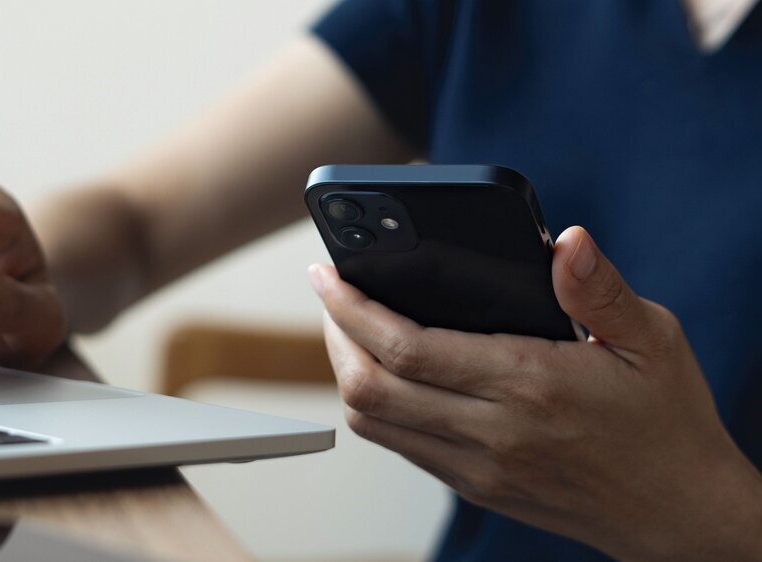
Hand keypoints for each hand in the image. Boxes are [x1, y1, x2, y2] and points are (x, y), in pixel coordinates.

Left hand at [309, 226, 761, 560]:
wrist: (679, 513)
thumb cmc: (666, 422)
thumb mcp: (652, 340)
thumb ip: (599, 289)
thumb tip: (565, 240)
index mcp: (530, 384)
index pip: (408, 347)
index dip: (352, 308)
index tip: (328, 274)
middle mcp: (493, 431)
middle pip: (370, 388)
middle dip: (333, 335)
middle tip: (331, 295)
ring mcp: (478, 466)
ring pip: (373, 423)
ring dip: (347, 372)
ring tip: (349, 328)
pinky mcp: (476, 486)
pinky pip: (400, 445)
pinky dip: (377, 405)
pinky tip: (387, 372)